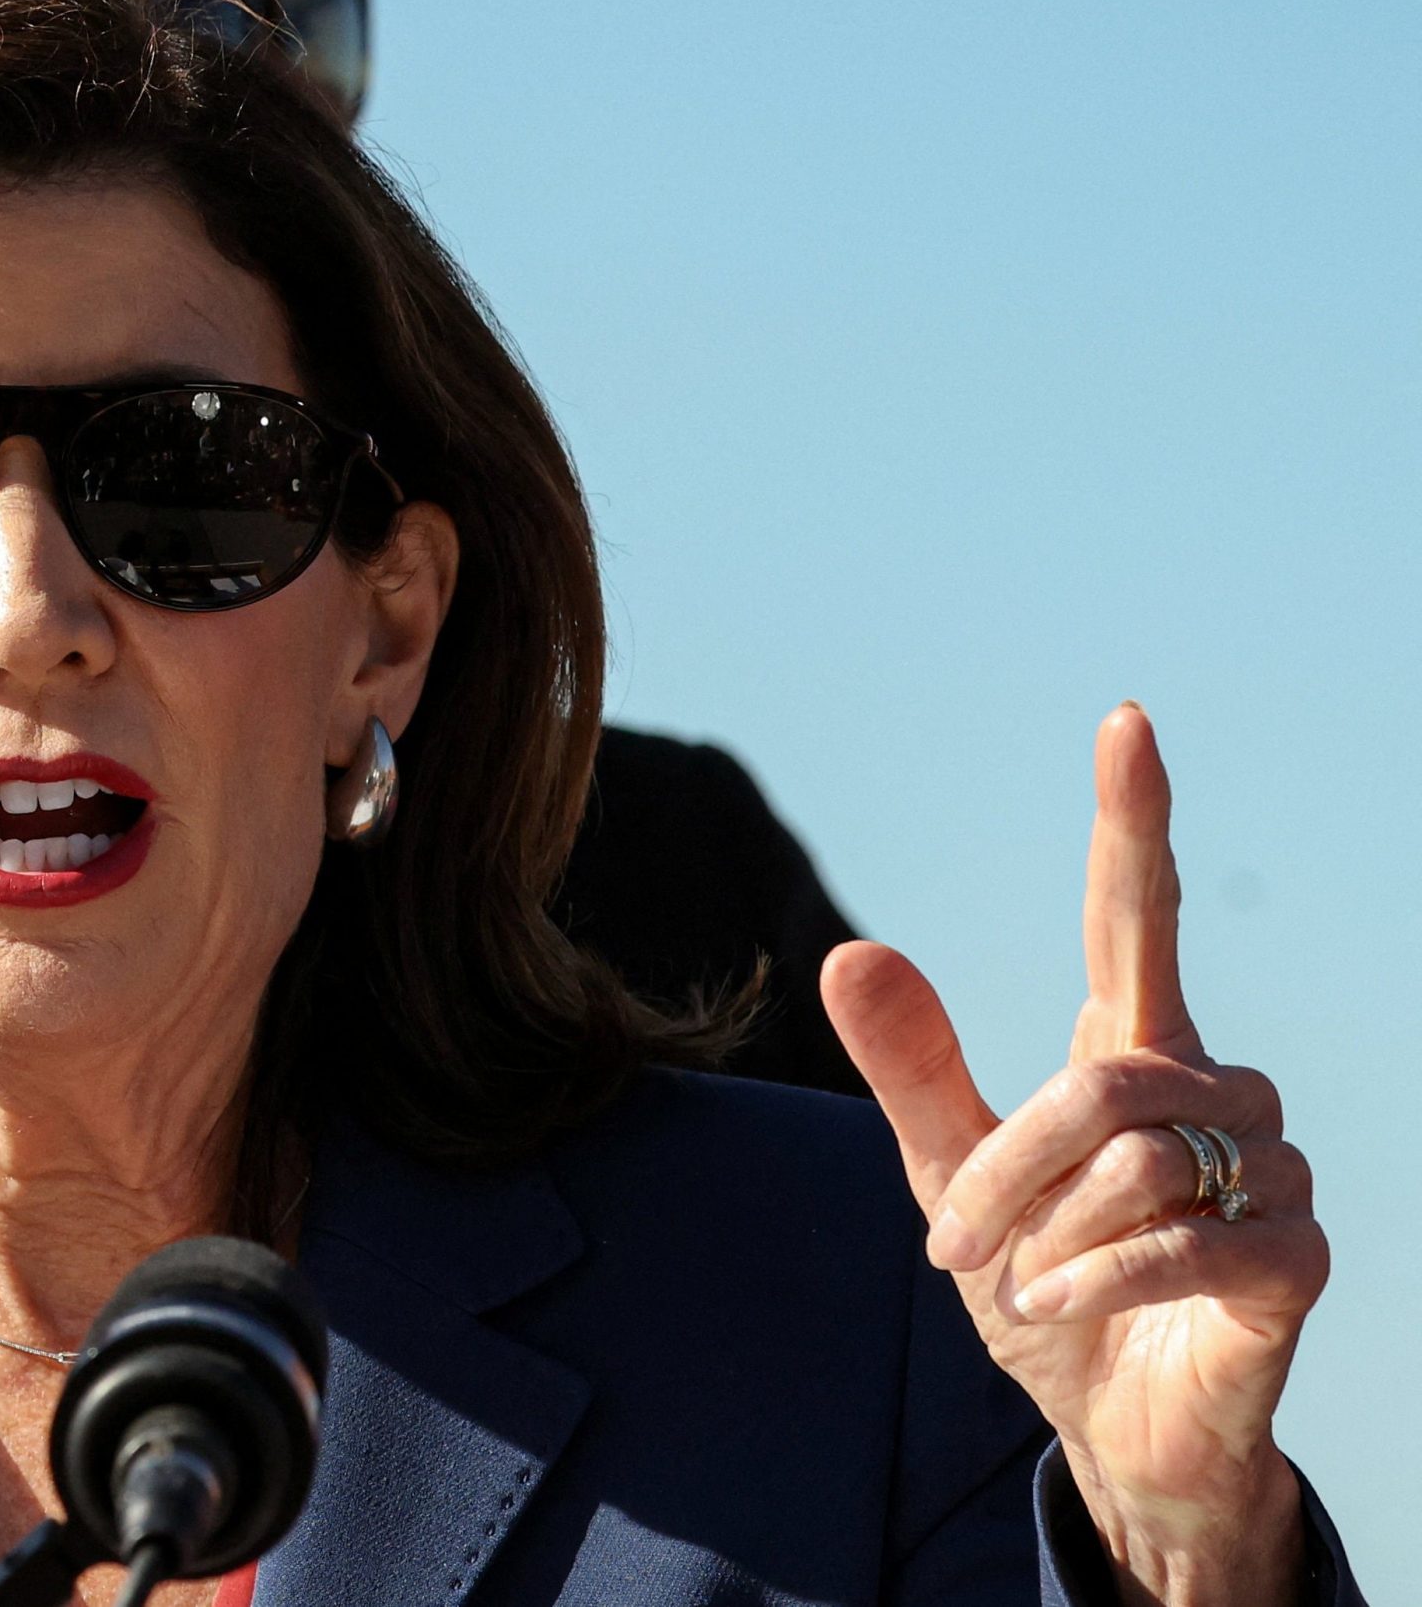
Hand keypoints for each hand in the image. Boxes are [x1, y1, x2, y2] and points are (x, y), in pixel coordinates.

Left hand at [822, 706, 1327, 1606]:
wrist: (1114, 1426)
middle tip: (955, 1247)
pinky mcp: (1294, 1259)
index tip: (1124, 719)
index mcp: (1133, 1053)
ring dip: (1048, 1235)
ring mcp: (1270, 1173)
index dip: (1132, 820)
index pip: (1138, 913)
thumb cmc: (1045, 1285)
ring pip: (1137, 1160)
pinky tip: (1054, 1310)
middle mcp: (1216, 1093)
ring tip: (1021, 1284)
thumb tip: (852, 949)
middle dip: (1006, 1170)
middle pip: (1099, 1083)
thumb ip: (913, 1067)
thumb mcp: (953, 1177)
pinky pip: (1182, 1241)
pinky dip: (1094, 1282)